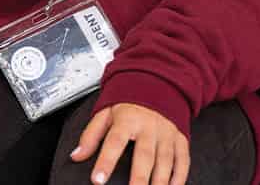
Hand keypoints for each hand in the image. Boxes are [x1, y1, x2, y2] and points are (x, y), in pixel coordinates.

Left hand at [70, 103, 189, 184]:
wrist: (157, 84)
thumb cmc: (129, 103)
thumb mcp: (106, 113)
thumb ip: (91, 135)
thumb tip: (76, 156)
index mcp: (127, 119)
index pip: (114, 142)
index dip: (106, 162)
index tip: (98, 180)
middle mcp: (149, 127)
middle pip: (144, 156)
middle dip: (139, 178)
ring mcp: (167, 133)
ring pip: (165, 161)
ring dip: (160, 182)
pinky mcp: (180, 139)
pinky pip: (182, 161)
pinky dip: (179, 178)